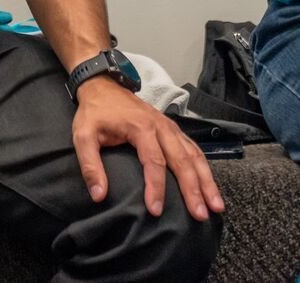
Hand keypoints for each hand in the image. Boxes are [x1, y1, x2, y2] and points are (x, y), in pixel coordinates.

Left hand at [72, 78, 224, 221]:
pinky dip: (203, 167)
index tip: (156, 210)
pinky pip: (193, 148)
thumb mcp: (83, 135)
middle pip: (182, 160)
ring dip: (206, 180)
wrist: (103, 85)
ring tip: (216, 205)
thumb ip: (90, 165)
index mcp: (141, 127)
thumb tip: (99, 195)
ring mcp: (170, 127)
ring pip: (194, 155)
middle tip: (200, 214)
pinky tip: (209, 184)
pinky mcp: (172, 129)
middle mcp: (161, 127)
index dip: (156, 188)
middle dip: (193, 189)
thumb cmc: (95, 112)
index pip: (154, 162)